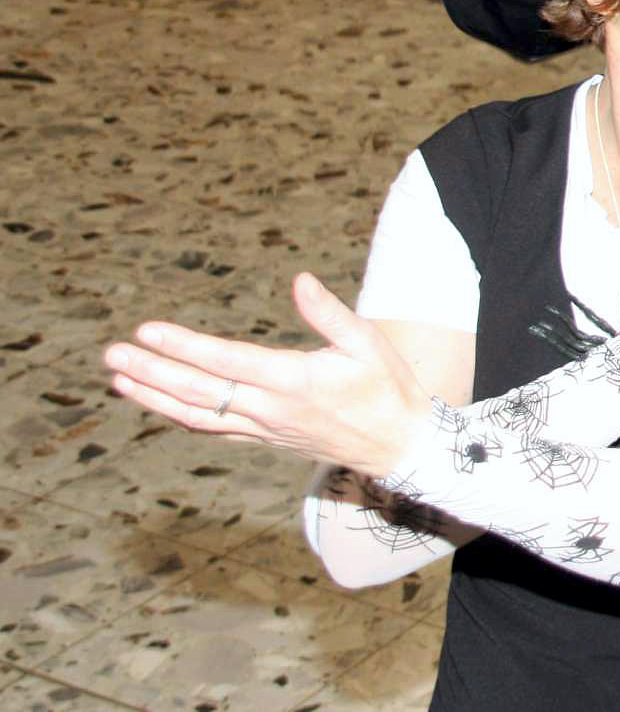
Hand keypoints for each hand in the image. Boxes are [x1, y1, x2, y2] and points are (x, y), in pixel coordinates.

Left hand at [101, 273, 431, 477]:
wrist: (398, 445)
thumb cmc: (388, 389)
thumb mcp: (368, 343)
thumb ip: (329, 313)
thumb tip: (299, 280)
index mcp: (293, 381)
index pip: (225, 361)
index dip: (182, 346)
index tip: (147, 331)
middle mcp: (270, 409)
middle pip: (198, 391)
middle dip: (152, 371)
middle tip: (113, 353)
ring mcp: (264, 428)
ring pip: (197, 414)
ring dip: (154, 397)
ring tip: (120, 379)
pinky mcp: (266, 438)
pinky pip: (213, 429)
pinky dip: (180, 416)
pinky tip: (159, 404)